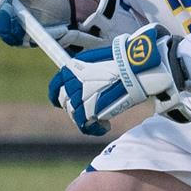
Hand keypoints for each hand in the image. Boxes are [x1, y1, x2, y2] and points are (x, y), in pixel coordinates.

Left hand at [46, 24, 186, 135]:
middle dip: (76, 108)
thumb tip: (87, 81)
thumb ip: (88, 71)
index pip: (55, 87)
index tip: (62, 102)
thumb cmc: (124, 62)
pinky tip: (105, 126)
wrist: (135, 70)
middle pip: (66, 102)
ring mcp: (78, 97)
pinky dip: (95, 129)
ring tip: (102, 119)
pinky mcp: (88, 111)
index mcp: (71, 68)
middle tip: (91, 109)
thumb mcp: (100, 61)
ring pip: (75, 115)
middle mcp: (71, 83)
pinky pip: (85, 125)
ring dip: (87, 119)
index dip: (58, 96)